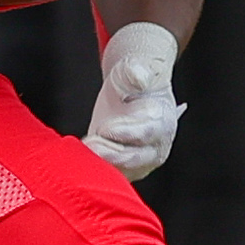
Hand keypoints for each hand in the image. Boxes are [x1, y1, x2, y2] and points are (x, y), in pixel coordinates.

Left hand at [84, 20, 183, 179]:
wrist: (129, 95)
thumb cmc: (132, 81)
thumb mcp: (132, 69)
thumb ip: (136, 71)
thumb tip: (139, 76)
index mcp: (163, 121)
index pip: (147, 131)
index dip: (127, 132)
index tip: (104, 128)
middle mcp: (156, 146)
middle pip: (135, 157)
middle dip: (110, 152)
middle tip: (88, 143)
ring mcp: (141, 162)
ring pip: (122, 171)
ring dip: (101, 163)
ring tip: (83, 150)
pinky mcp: (125, 171)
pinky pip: (111, 175)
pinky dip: (96, 170)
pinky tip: (81, 158)